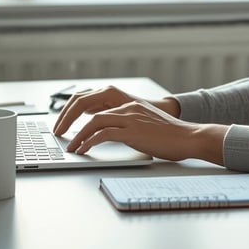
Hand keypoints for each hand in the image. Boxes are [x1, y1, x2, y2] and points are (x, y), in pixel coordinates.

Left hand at [65, 99, 225, 163]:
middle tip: (59, 132)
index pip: (93, 98)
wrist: (189, 137)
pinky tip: (84, 150)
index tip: (65, 121)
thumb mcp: (144, 122)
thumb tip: (105, 132)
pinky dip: (89, 142)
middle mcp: (127, 105)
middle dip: (68, 118)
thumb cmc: (169, 134)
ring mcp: (130, 117)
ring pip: (93, 121)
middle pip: (87, 104)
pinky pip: (103, 134)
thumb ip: (126, 122)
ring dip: (77, 135)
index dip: (75, 108)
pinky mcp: (133, 131)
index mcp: (128, 102)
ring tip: (70, 146)